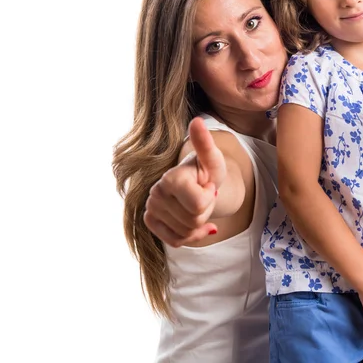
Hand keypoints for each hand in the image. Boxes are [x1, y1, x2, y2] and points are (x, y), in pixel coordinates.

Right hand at [143, 117, 224, 246]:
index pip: (199, 205)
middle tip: (203, 194)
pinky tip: (195, 223)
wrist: (198, 182)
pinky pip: (176, 241)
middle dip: (206, 210)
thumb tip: (196, 121)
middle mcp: (155, 192)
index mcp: (170, 177)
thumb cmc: (207, 170)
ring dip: (198, 222)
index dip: (210, 197)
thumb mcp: (213, 159)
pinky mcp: (150, 221)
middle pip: (193, 220)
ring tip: (196, 204)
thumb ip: (205, 143)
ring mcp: (151, 207)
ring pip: (186, 232)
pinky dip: (190, 236)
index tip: (208, 184)